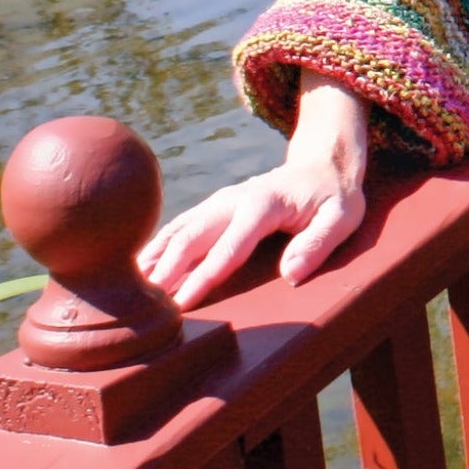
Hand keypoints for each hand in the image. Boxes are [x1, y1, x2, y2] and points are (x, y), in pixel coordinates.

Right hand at [138, 73, 369, 309]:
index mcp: (264, 204)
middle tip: (141, 304)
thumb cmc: (333, 197)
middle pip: (193, 236)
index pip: (229, 246)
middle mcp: (234, 200)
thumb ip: (319, 242)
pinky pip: (179, 226)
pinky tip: (137, 269)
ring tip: (126, 289)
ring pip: (179, 229)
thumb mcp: (342, 217)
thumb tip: (291, 274)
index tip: (181, 304)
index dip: (204, 276)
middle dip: (166, 269)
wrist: (322, 164)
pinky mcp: (213, 208)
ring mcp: (220, 202)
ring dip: (154, 257)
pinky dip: (156, 246)